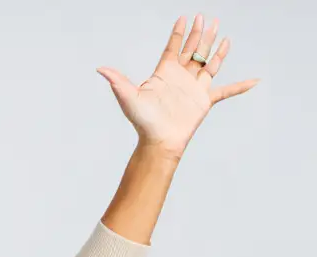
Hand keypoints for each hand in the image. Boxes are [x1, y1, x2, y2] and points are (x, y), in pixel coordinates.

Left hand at [97, 13, 258, 157]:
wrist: (159, 142)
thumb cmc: (143, 122)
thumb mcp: (129, 98)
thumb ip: (117, 81)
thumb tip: (100, 69)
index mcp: (165, 73)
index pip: (173, 47)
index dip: (178, 33)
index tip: (184, 17)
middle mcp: (180, 78)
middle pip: (193, 50)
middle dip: (199, 33)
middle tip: (206, 17)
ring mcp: (193, 88)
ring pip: (208, 63)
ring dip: (216, 48)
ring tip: (222, 31)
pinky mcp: (204, 100)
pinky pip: (226, 91)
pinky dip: (240, 86)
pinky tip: (254, 81)